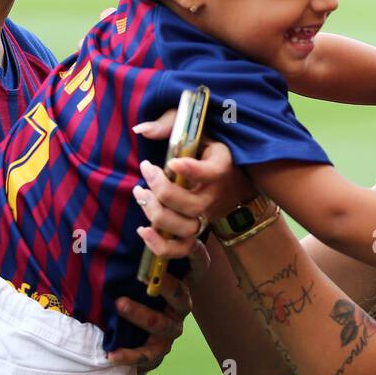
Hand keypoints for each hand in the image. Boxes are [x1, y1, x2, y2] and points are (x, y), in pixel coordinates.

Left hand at [107, 239, 208, 374]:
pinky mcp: (157, 351)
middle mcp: (180, 304)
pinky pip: (147, 354)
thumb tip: (125, 205)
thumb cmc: (128, 287)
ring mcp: (171, 328)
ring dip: (142, 314)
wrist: (123, 333)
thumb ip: (135, 245)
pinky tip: (111, 352)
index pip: (198, 263)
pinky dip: (130, 354)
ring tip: (119, 304)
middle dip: (164, 285)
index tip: (181, 241)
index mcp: (180, 280)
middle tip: (142, 277)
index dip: (194, 252)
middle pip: (181, 295)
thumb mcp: (133, 265)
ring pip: (163, 323)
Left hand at [133, 138, 256, 240]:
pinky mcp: (196, 231)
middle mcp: (213, 198)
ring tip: (140, 193)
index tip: (173, 162)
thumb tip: (140, 129)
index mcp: (219, 170)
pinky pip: (181, 248)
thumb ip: (170, 126)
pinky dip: (160, 245)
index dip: (189, 170)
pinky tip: (143, 229)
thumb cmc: (210, 153)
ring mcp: (205, 217)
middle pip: (187, 204)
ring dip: (155, 212)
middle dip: (161, 188)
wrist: (235, 182)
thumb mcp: (198, 133)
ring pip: (181, 226)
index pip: (207, 174)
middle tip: (147, 169)